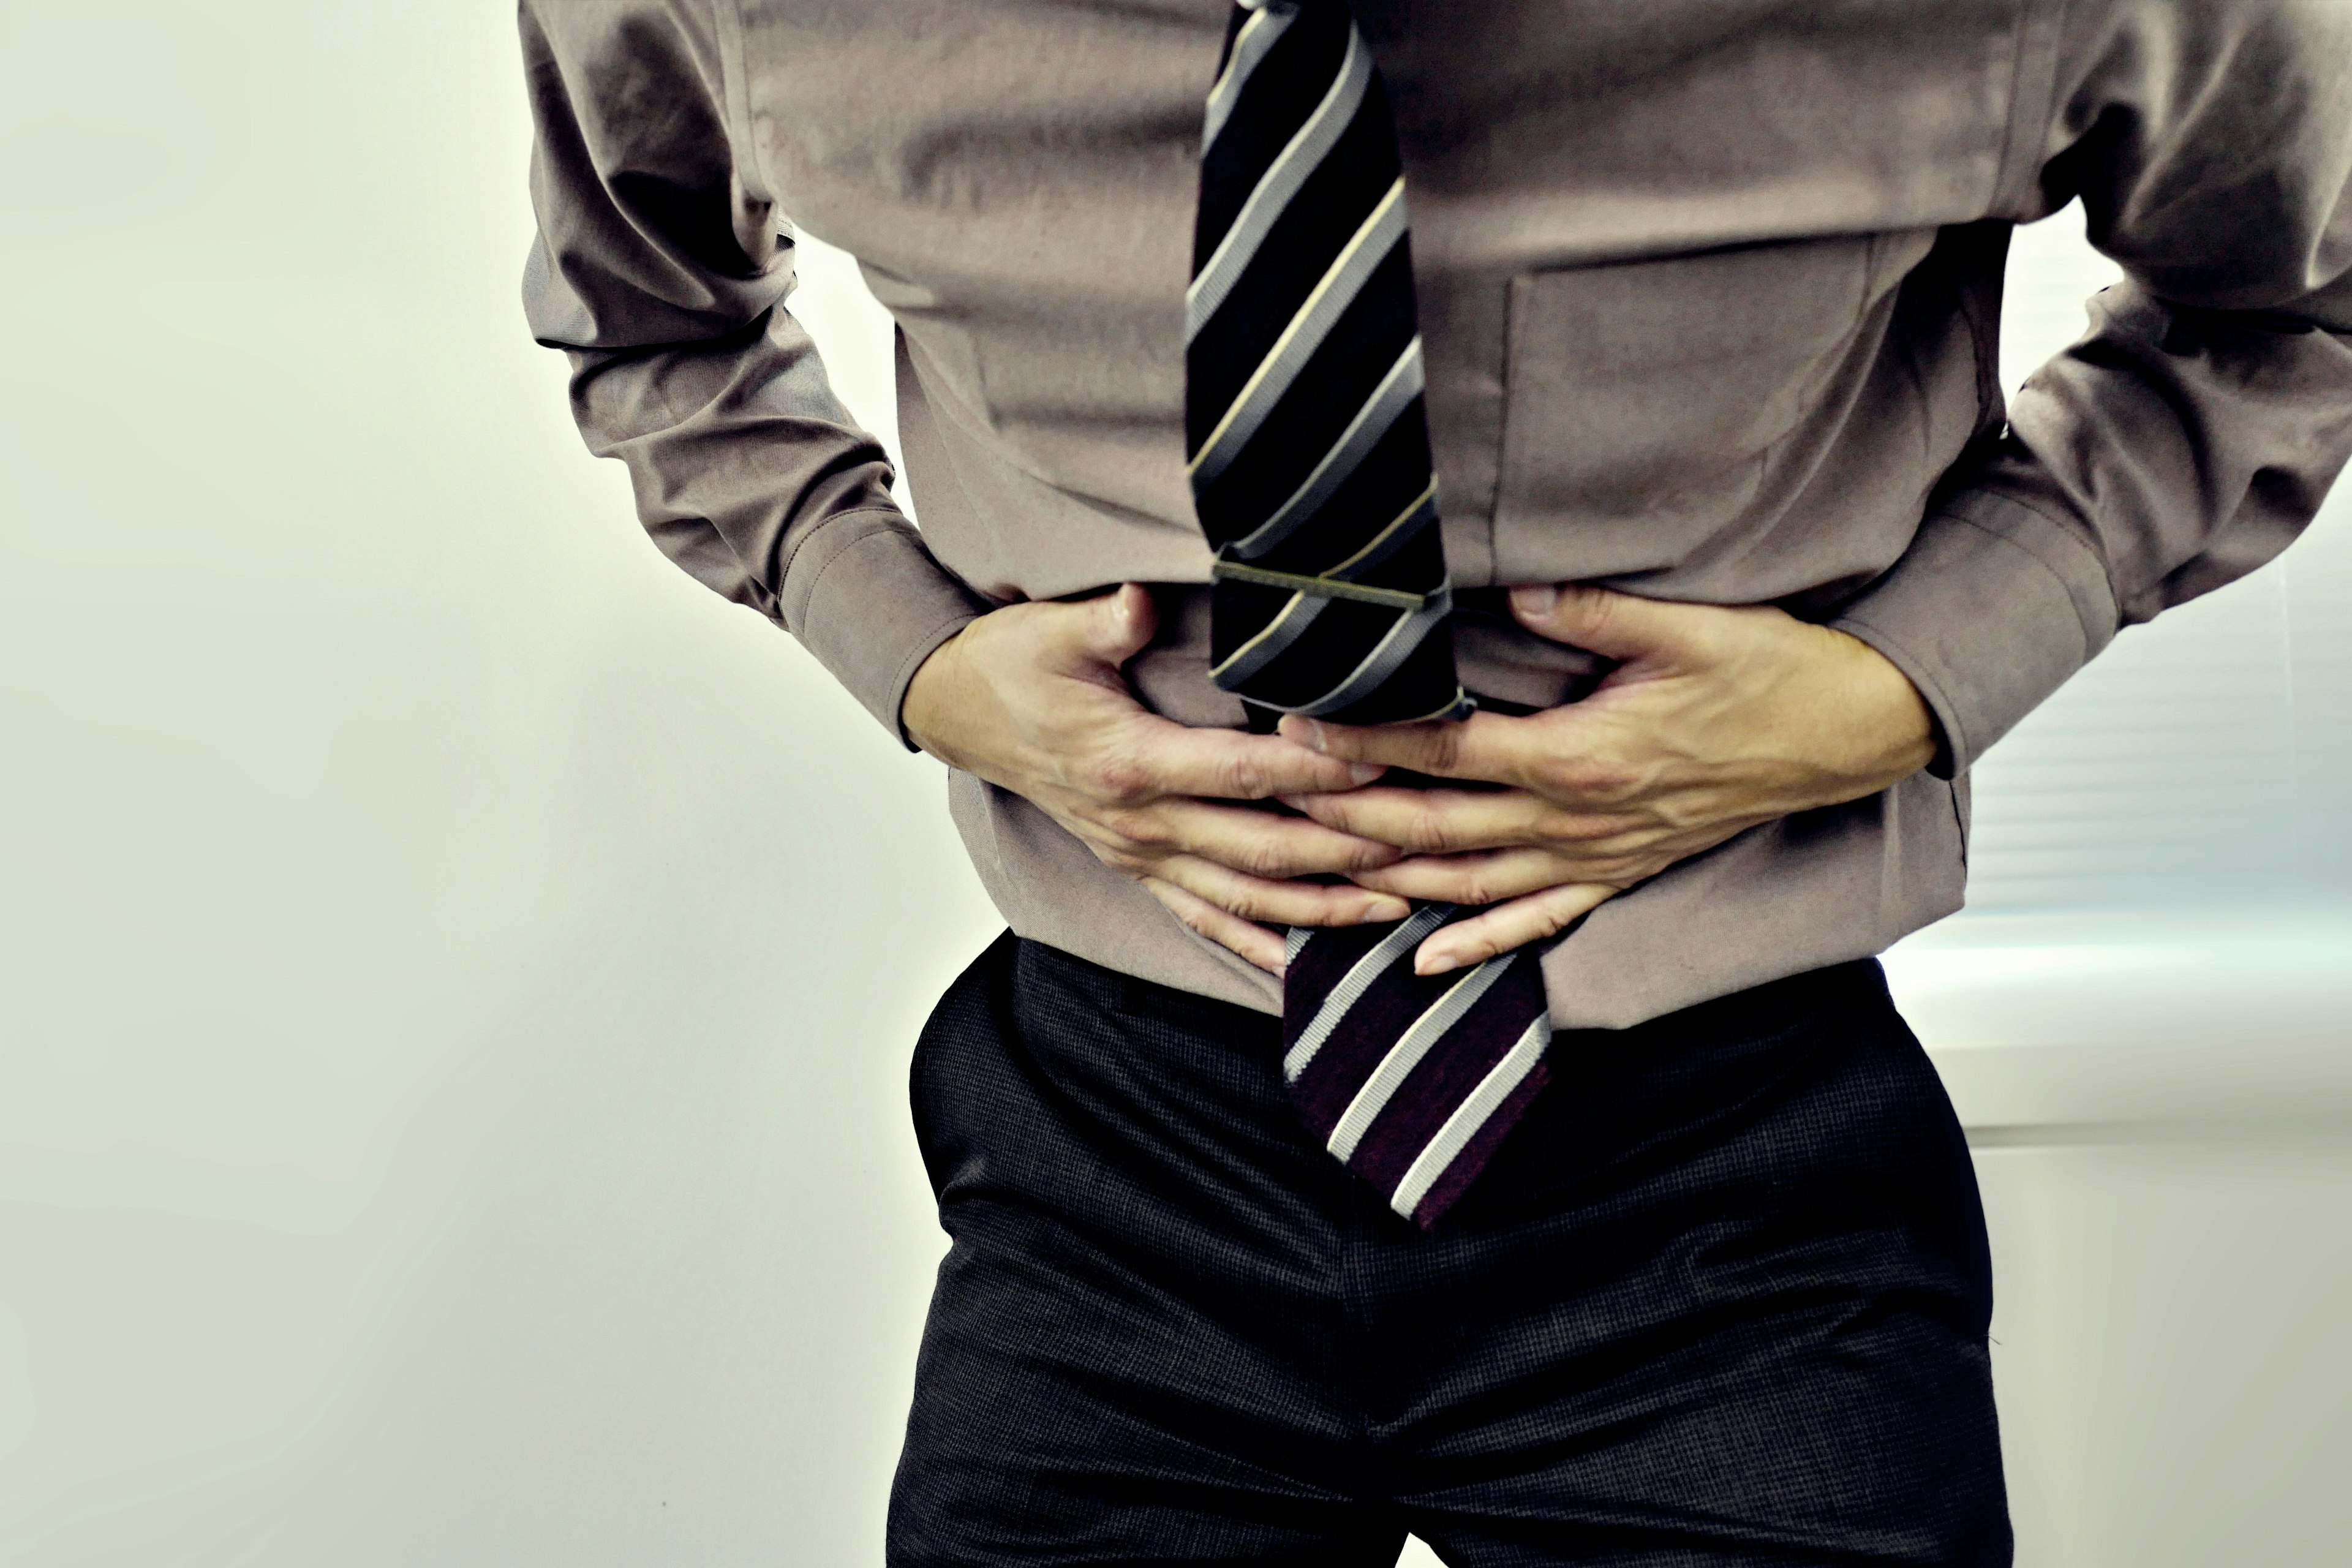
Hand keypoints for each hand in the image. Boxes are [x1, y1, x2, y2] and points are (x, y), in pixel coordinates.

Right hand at [902, 583, 1412, 973]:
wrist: (957, 711)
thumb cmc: (1011, 665)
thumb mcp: (1051, 630)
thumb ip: (1106, 623)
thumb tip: (1141, 605)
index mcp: (1129, 761)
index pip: (1241, 771)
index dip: (1312, 770)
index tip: (1378, 762)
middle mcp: (1139, 822)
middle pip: (1259, 849)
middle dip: (1344, 854)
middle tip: (1418, 851)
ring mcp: (1137, 853)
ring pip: (1242, 897)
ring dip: (1319, 909)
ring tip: (1394, 910)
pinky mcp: (1134, 866)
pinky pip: (1203, 919)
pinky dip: (1256, 944)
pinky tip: (1305, 965)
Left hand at [1277, 584, 1935, 975]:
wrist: (1843, 735)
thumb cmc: (1767, 672)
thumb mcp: (1686, 626)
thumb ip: (1594, 611)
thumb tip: (1518, 587)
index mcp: (1580, 757)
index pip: (1447, 754)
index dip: (1369, 744)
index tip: (1303, 729)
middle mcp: (1576, 821)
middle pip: (1437, 827)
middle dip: (1351, 817)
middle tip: (1279, 801)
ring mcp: (1596, 858)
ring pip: (1469, 882)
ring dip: (1391, 878)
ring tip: (1316, 870)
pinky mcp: (1617, 874)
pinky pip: (1534, 922)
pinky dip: (1475, 944)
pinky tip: (1420, 960)